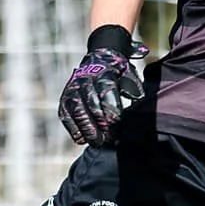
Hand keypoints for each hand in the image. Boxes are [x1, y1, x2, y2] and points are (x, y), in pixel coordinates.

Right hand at [57, 29, 144, 146]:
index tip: (118, 124)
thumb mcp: (129, 76)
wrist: (97, 63)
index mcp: (103, 73)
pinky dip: (74, 130)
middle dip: (101, 124)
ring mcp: (72, 90)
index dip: (112, 110)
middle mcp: (85, 80)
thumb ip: (134, 89)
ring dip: (88, 130)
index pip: (107, 91)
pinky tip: (83, 140)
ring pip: (78, 111)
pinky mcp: (64, 101)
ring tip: (98, 142)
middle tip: (110, 138)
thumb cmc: (118, 76)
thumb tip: (140, 103)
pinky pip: (66, 117)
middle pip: (92, 104)